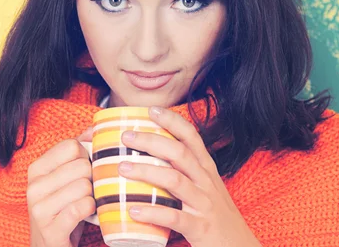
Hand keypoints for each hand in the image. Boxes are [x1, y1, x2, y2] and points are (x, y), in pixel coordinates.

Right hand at [27, 126, 94, 246]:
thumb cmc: (62, 208)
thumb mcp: (65, 178)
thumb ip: (78, 150)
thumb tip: (95, 128)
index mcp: (36, 168)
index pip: (72, 145)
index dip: (86, 157)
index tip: (83, 171)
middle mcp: (33, 187)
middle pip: (81, 165)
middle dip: (92, 178)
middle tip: (87, 190)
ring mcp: (39, 209)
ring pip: (84, 186)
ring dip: (92, 196)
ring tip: (85, 203)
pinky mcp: (51, 230)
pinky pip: (82, 207)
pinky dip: (90, 210)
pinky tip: (86, 214)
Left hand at [117, 107, 261, 246]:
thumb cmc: (215, 217)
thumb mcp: (204, 189)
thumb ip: (183, 173)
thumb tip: (148, 160)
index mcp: (206, 170)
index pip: (192, 137)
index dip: (173, 121)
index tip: (151, 110)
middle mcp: (206, 182)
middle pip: (180, 153)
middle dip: (151, 141)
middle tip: (126, 136)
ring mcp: (204, 204)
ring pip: (175, 180)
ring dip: (146, 171)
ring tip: (122, 167)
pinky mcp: (200, 228)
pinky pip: (174, 217)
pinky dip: (152, 212)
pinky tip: (133, 209)